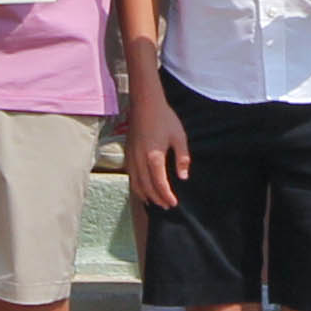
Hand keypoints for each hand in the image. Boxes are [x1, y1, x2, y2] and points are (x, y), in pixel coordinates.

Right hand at [125, 78, 188, 208]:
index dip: (166, 196)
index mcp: (154, 156)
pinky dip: (136, 187)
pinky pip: (130, 176)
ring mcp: (131, 157)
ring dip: (145, 196)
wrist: (144, 104)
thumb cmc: (164, 118)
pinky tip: (142, 189)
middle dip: (157, 199)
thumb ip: (182, 158)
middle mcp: (140, 160)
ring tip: (155, 202)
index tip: (174, 203)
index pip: (159, 183)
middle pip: (147, 187)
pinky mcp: (127, 153)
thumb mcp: (179, 137)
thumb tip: (183, 177)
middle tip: (167, 206)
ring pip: (136, 184)